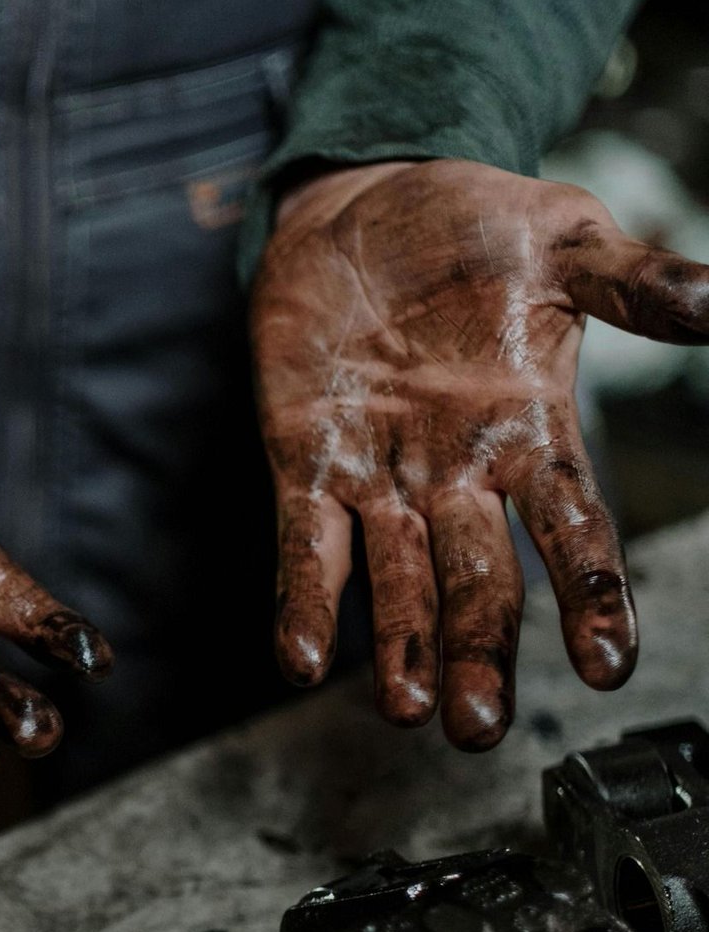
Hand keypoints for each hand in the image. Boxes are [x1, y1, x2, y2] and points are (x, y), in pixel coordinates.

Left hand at [254, 159, 708, 750]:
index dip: (590, 597)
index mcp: (529, 431)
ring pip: (395, 580)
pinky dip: (304, 598)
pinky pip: (305, 545)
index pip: (571, 530)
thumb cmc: (470, 227)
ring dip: (399, 646)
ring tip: (407, 709)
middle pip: (478, 580)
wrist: (361, 206)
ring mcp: (379, 477)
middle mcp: (457, 474)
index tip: (608, 664)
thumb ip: (632, 282)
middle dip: (477, 651)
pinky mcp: (306, 465)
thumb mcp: (562, 241)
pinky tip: (299, 656)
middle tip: (479, 725)